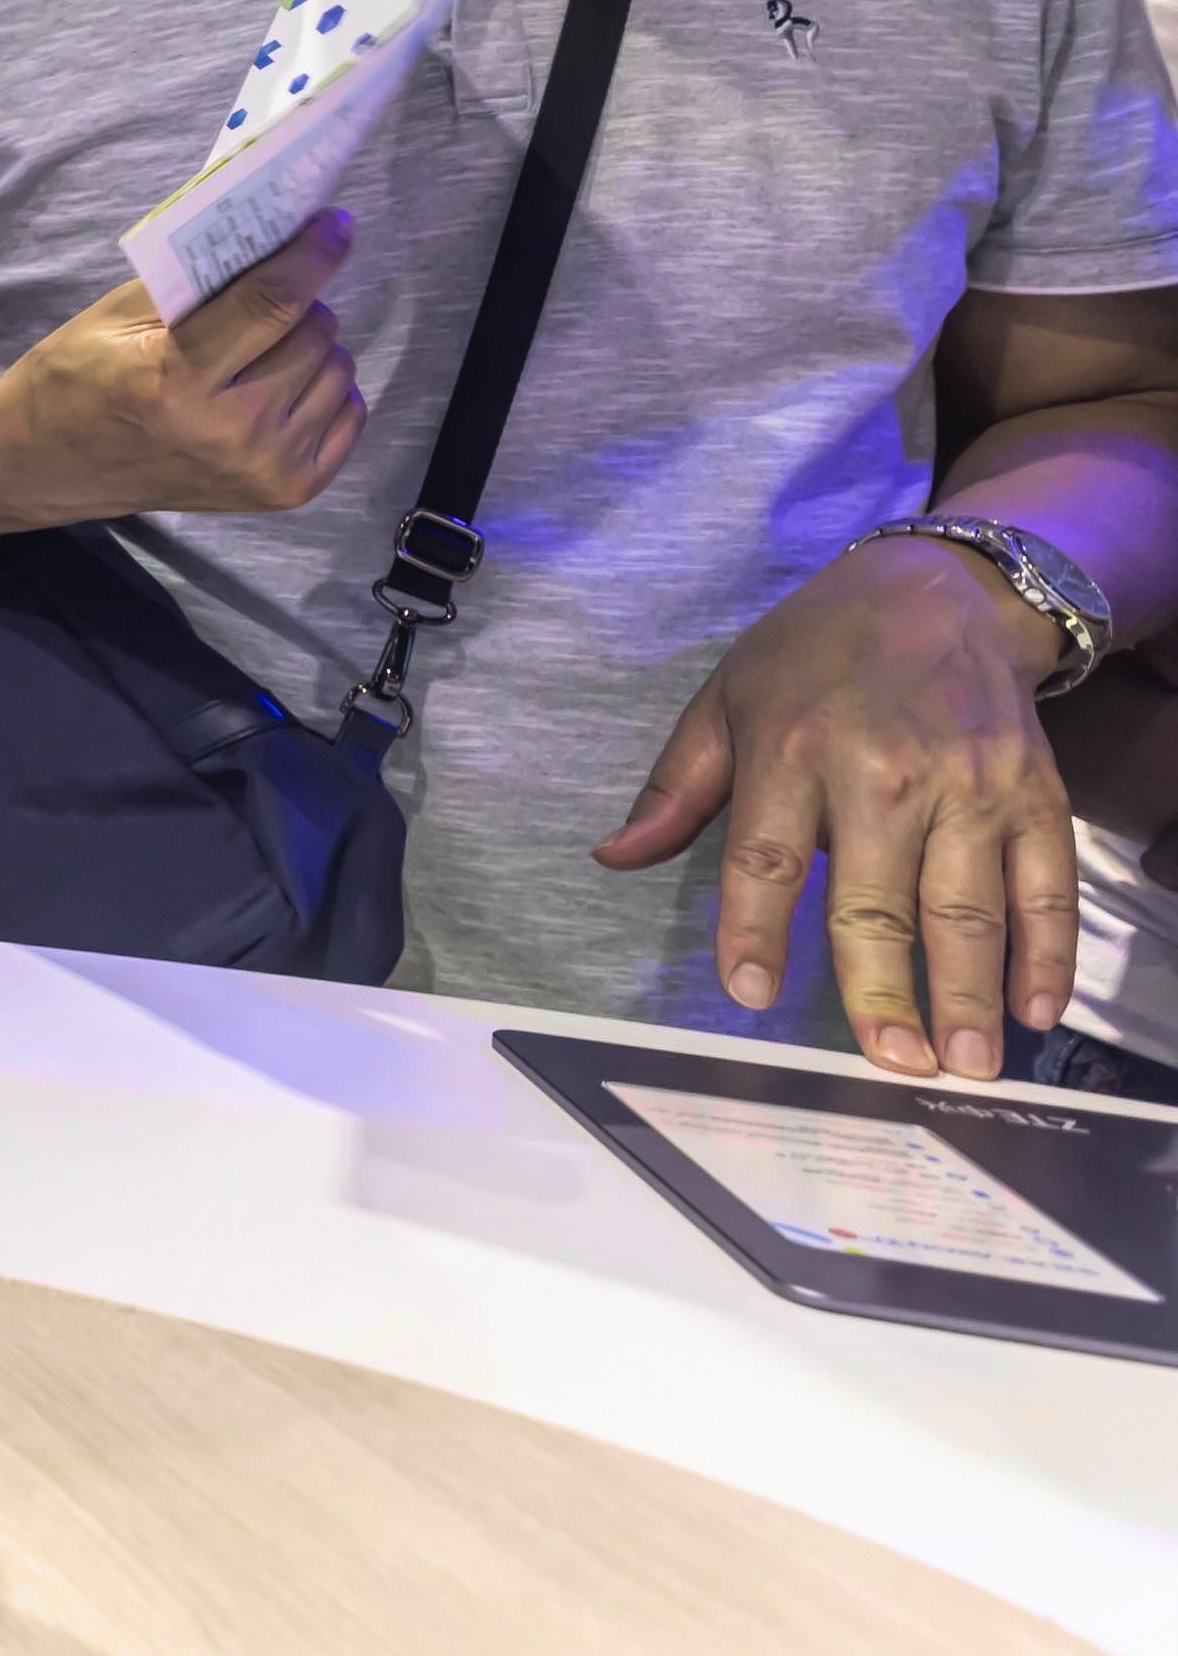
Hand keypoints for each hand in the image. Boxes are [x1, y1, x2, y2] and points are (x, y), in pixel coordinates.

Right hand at [0, 214, 363, 523]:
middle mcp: (230, 431)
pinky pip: (349, 413)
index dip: (312, 254)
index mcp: (175, 380)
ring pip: (338, 369)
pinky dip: (325, 388)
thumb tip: (271, 242)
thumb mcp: (114, 318)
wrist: (47, 467)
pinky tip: (282, 384)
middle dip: (300, 300)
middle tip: (266, 297)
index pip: (272, 304)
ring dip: (311, 345)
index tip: (335, 222)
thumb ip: (192, 284)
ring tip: (266, 348)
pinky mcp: (287, 490)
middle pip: (313, 333)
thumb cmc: (74, 380)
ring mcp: (264, 467)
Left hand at [594, 533, 1080, 1075]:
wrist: (938, 591)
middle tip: (891, 1064)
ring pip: (969, 907)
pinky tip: (1031, 1010)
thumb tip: (610, 857)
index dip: (755, 928)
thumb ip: (675, 790)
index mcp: (793, 749)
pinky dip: (1046, 952)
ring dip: (968, 993)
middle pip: (879, 900)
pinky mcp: (1036, 794)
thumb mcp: (726, 700)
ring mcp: (971, 786)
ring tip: (964, 1064)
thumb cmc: (814, 653)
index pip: (765, 856)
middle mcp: (886, 772)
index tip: (751, 994)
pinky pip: (1045, 885)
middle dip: (885, 989)